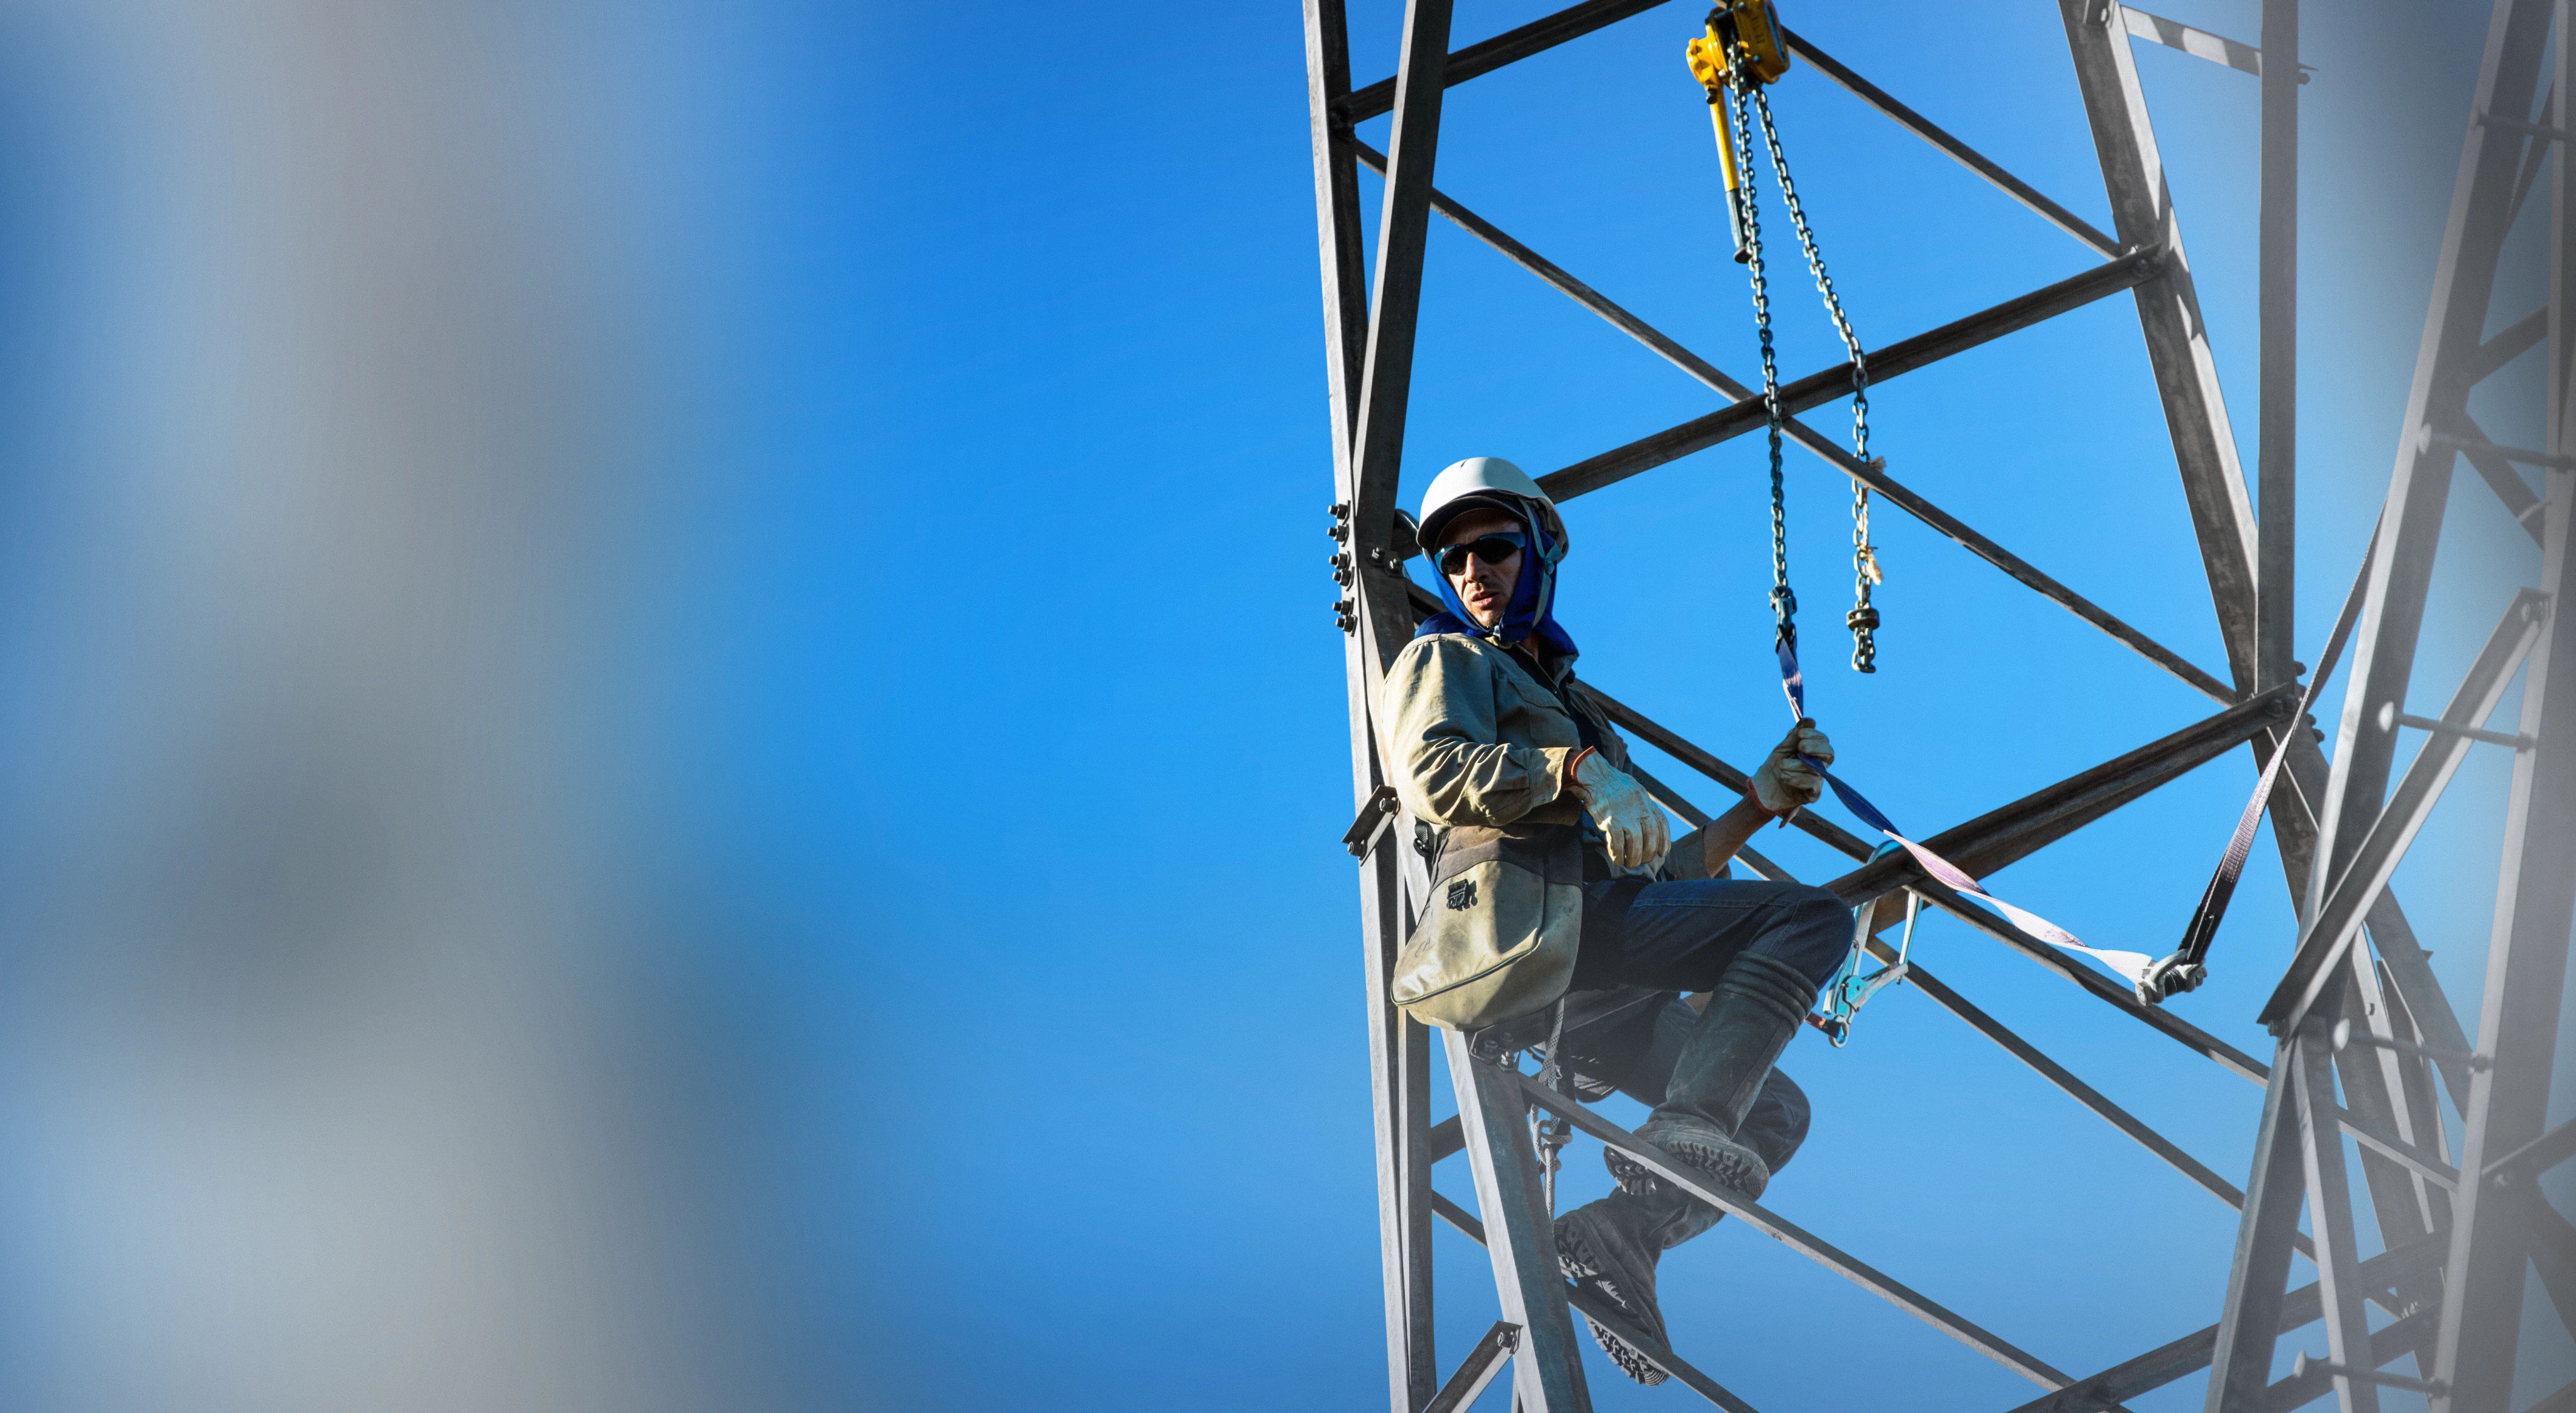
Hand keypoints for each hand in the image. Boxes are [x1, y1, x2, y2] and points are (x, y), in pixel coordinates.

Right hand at [1568, 752, 1671, 872]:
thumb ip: (1642, 806)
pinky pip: (1617, 844)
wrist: (1594, 775)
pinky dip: (1618, 854)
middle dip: (1648, 853)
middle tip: (1642, 860)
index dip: (1664, 842)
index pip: (1662, 825)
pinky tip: (1616, 859)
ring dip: (1633, 858)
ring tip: (1629, 863)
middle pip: (1651, 838)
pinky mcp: (1610, 821)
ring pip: (1636, 844)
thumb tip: (1646, 823)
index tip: (1662, 853)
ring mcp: (1625, 815)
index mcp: (1647, 802)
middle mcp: (1640, 809)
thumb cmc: (1612, 784)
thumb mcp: (1635, 790)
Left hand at [1749, 720, 1832, 815]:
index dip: (1815, 735)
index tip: (1800, 734)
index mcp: (1814, 752)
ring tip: (1781, 766)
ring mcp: (1817, 780)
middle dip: (1816, 747)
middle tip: (1800, 746)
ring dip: (1796, 765)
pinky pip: (1812, 784)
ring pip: (1816, 769)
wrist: (1763, 789)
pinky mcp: (1813, 794)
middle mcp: (1819, 765)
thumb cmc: (1775, 767)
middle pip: (1830, 753)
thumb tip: (1810, 720)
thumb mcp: (1783, 748)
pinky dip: (1797, 779)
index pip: (1824, 741)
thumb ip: (1795, 736)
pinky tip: (1785, 777)